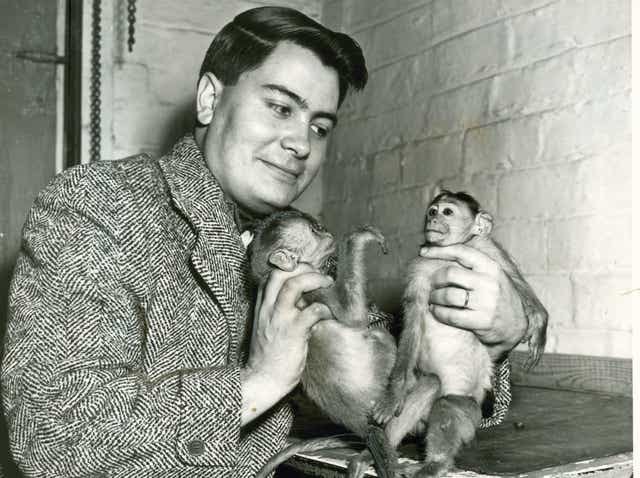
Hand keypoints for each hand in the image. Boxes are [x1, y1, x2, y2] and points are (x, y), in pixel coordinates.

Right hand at [245, 264, 332, 402]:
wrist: (262, 379)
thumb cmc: (269, 355)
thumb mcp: (269, 326)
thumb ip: (281, 309)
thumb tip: (303, 298)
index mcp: (262, 306)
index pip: (272, 275)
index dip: (291, 267)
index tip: (306, 270)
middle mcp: (268, 308)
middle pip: (281, 273)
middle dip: (303, 267)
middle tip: (319, 275)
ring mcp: (280, 319)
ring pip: (294, 285)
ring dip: (314, 279)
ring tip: (327, 283)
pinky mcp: (293, 332)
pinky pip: (312, 311)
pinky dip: (323, 309)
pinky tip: (327, 314)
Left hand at [419, 244, 526, 360]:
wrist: (517, 326)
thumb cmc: (497, 297)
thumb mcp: (492, 276)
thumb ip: (473, 265)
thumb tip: (442, 250)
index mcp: (491, 267)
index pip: (461, 251)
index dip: (439, 250)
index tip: (423, 251)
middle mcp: (489, 283)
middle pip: (450, 273)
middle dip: (435, 279)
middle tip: (432, 286)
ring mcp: (486, 302)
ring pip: (448, 295)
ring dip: (434, 297)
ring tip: (432, 300)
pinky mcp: (482, 321)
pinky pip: (451, 315)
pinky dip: (438, 313)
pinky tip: (436, 311)